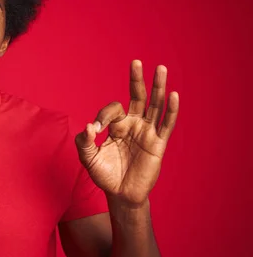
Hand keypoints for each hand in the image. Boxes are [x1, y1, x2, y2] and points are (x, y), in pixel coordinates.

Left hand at [75, 60, 178, 206]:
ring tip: (160, 68)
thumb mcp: (88, 158)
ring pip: (154, 105)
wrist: (120, 195)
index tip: (95, 129)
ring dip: (157, 87)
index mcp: (117, 125)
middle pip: (137, 97)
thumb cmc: (104, 175)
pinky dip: (171, 110)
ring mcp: (147, 133)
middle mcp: (133, 125)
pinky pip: (166, 125)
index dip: (103, 116)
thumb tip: (88, 126)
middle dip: (136, 80)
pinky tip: (173, 95)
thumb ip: (84, 142)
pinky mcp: (158, 144)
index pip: (113, 109)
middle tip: (136, 62)